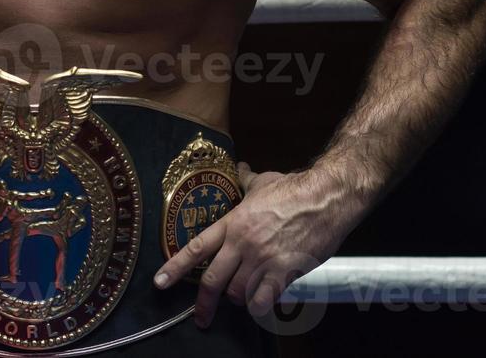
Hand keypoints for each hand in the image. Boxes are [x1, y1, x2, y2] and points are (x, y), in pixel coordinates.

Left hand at [153, 162, 354, 327]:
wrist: (326, 197)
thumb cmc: (295, 189)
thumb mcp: (264, 182)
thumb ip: (247, 180)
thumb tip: (240, 168)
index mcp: (233, 223)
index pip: (197, 248)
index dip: (175, 268)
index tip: (160, 283)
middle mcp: (242, 244)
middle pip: (213, 281)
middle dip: (204, 304)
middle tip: (202, 318)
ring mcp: (262, 259)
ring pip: (238, 293)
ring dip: (239, 299)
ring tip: (244, 296)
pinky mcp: (283, 271)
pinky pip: (263, 300)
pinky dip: (261, 306)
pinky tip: (264, 302)